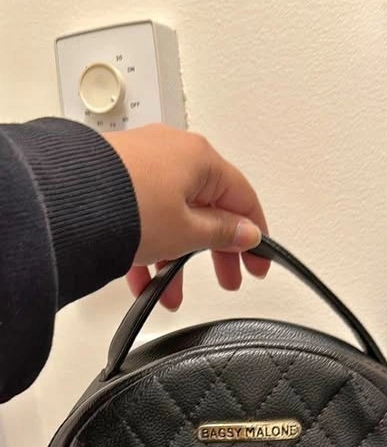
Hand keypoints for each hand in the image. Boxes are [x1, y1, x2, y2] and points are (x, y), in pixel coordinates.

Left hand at [103, 124, 268, 309]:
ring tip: (171, 293)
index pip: (242, 197)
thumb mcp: (188, 231)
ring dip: (175, 259)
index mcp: (200, 158)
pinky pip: (144, 218)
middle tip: (226, 280)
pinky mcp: (116, 180)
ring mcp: (142, 165)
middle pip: (207, 209)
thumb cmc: (129, 205)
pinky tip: (142, 281)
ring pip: (173, 217)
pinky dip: (148, 249)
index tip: (257, 263)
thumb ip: (222, 234)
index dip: (255, 235)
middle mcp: (173, 153)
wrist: (69, 201)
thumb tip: (246, 232)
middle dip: (215, 252)